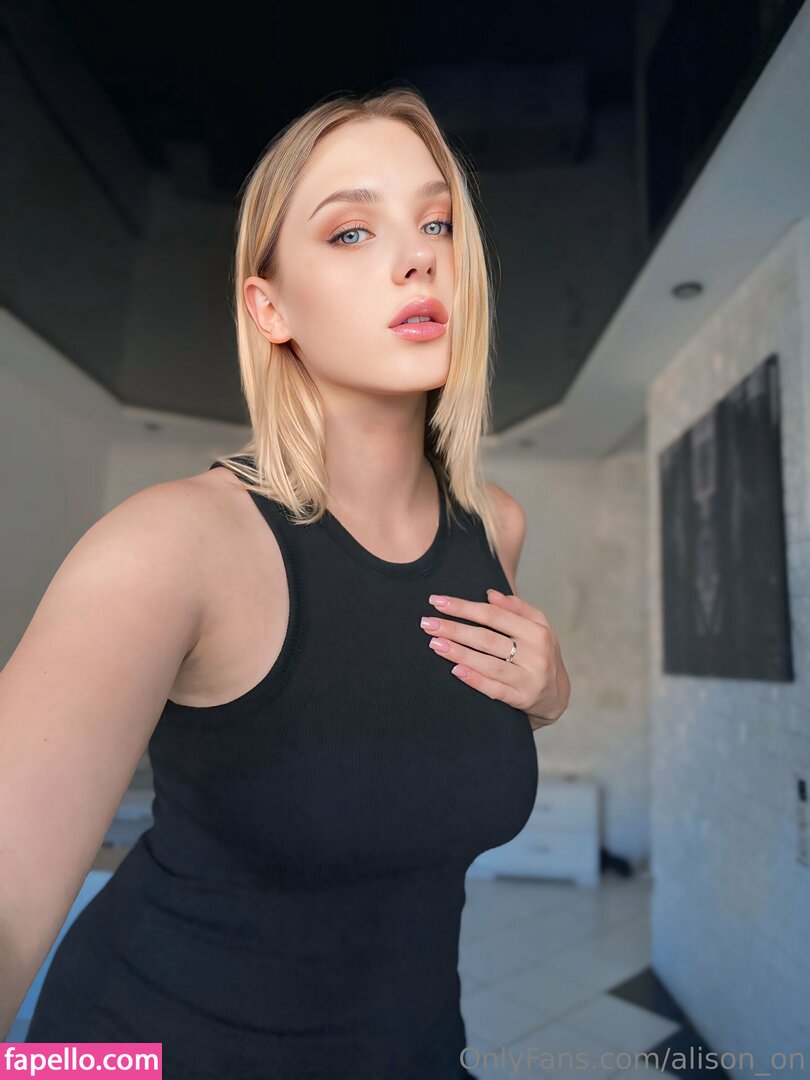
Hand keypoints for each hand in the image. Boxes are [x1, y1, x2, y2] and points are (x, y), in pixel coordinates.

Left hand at [420, 589, 569, 730]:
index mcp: (537, 631)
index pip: (494, 615)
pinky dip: (475, 680)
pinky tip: (455, 671)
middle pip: (487, 638)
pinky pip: (494, 690)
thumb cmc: (540, 654)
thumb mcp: (538, 627)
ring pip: (488, 664)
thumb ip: (517, 608)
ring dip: (459, 653)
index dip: (464, 607)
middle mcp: (535, 654)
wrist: (557, 695)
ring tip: (435, 644)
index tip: (438, 601)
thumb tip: (490, 594)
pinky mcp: (522, 699)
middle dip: (454, 629)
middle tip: (427, 623)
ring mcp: (529, 678)